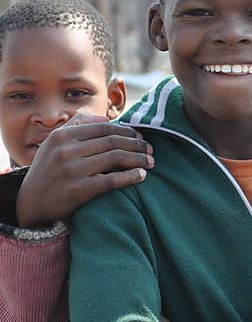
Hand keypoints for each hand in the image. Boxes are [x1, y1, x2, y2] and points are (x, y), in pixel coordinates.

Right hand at [15, 114, 153, 227]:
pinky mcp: (78, 190)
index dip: (127, 131)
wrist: (30, 203)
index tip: (140, 136)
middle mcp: (66, 150)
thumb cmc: (48, 170)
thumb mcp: (55, 143)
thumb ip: (78, 125)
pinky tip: (142, 175)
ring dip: (139, 159)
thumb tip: (107, 118)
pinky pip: (112, 180)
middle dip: (137, 144)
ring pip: (116, 158)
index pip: (104, 128)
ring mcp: (72, 170)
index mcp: (62, 136)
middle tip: (150, 149)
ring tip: (151, 161)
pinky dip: (131, 176)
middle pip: (113, 142)